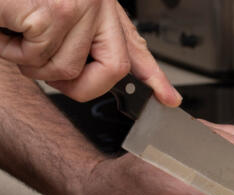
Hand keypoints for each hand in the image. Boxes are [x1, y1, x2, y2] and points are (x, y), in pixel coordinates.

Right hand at [0, 0, 179, 104]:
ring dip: (30, 62)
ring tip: (15, 32)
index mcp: (98, 5)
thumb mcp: (53, 15)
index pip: (133, 45)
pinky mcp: (54, 12)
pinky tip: (6, 25)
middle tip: (41, 64)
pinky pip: (39, 58)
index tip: (170, 98)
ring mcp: (78, 6)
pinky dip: (12, 51)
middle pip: (111, 70)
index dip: (154, 75)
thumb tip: (115, 73)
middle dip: (75, 83)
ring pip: (67, 69)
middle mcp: (96, 2)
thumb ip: (84, 42)